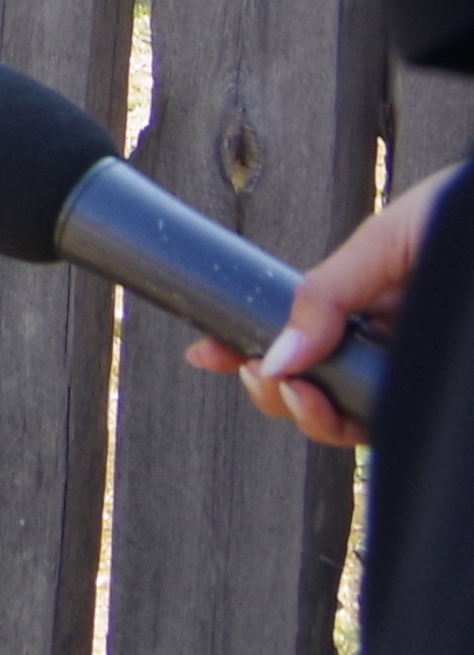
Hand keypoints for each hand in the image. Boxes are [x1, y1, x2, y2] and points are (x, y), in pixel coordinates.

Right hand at [194, 168, 441, 451]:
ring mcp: (421, 378)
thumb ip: (327, 293)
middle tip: (262, 376)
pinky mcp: (440, 403)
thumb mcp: (389, 242)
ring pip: (349, 420)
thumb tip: (275, 353)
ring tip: (297, 393)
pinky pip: (390, 431)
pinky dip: (347, 426)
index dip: (250, 346)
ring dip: (307, 415)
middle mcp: (395, 345)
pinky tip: (328, 408)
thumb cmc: (470, 223)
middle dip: (272, 388)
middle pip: (316, 387)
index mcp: (376, 301)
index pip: (301, 335)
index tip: (207, 353)